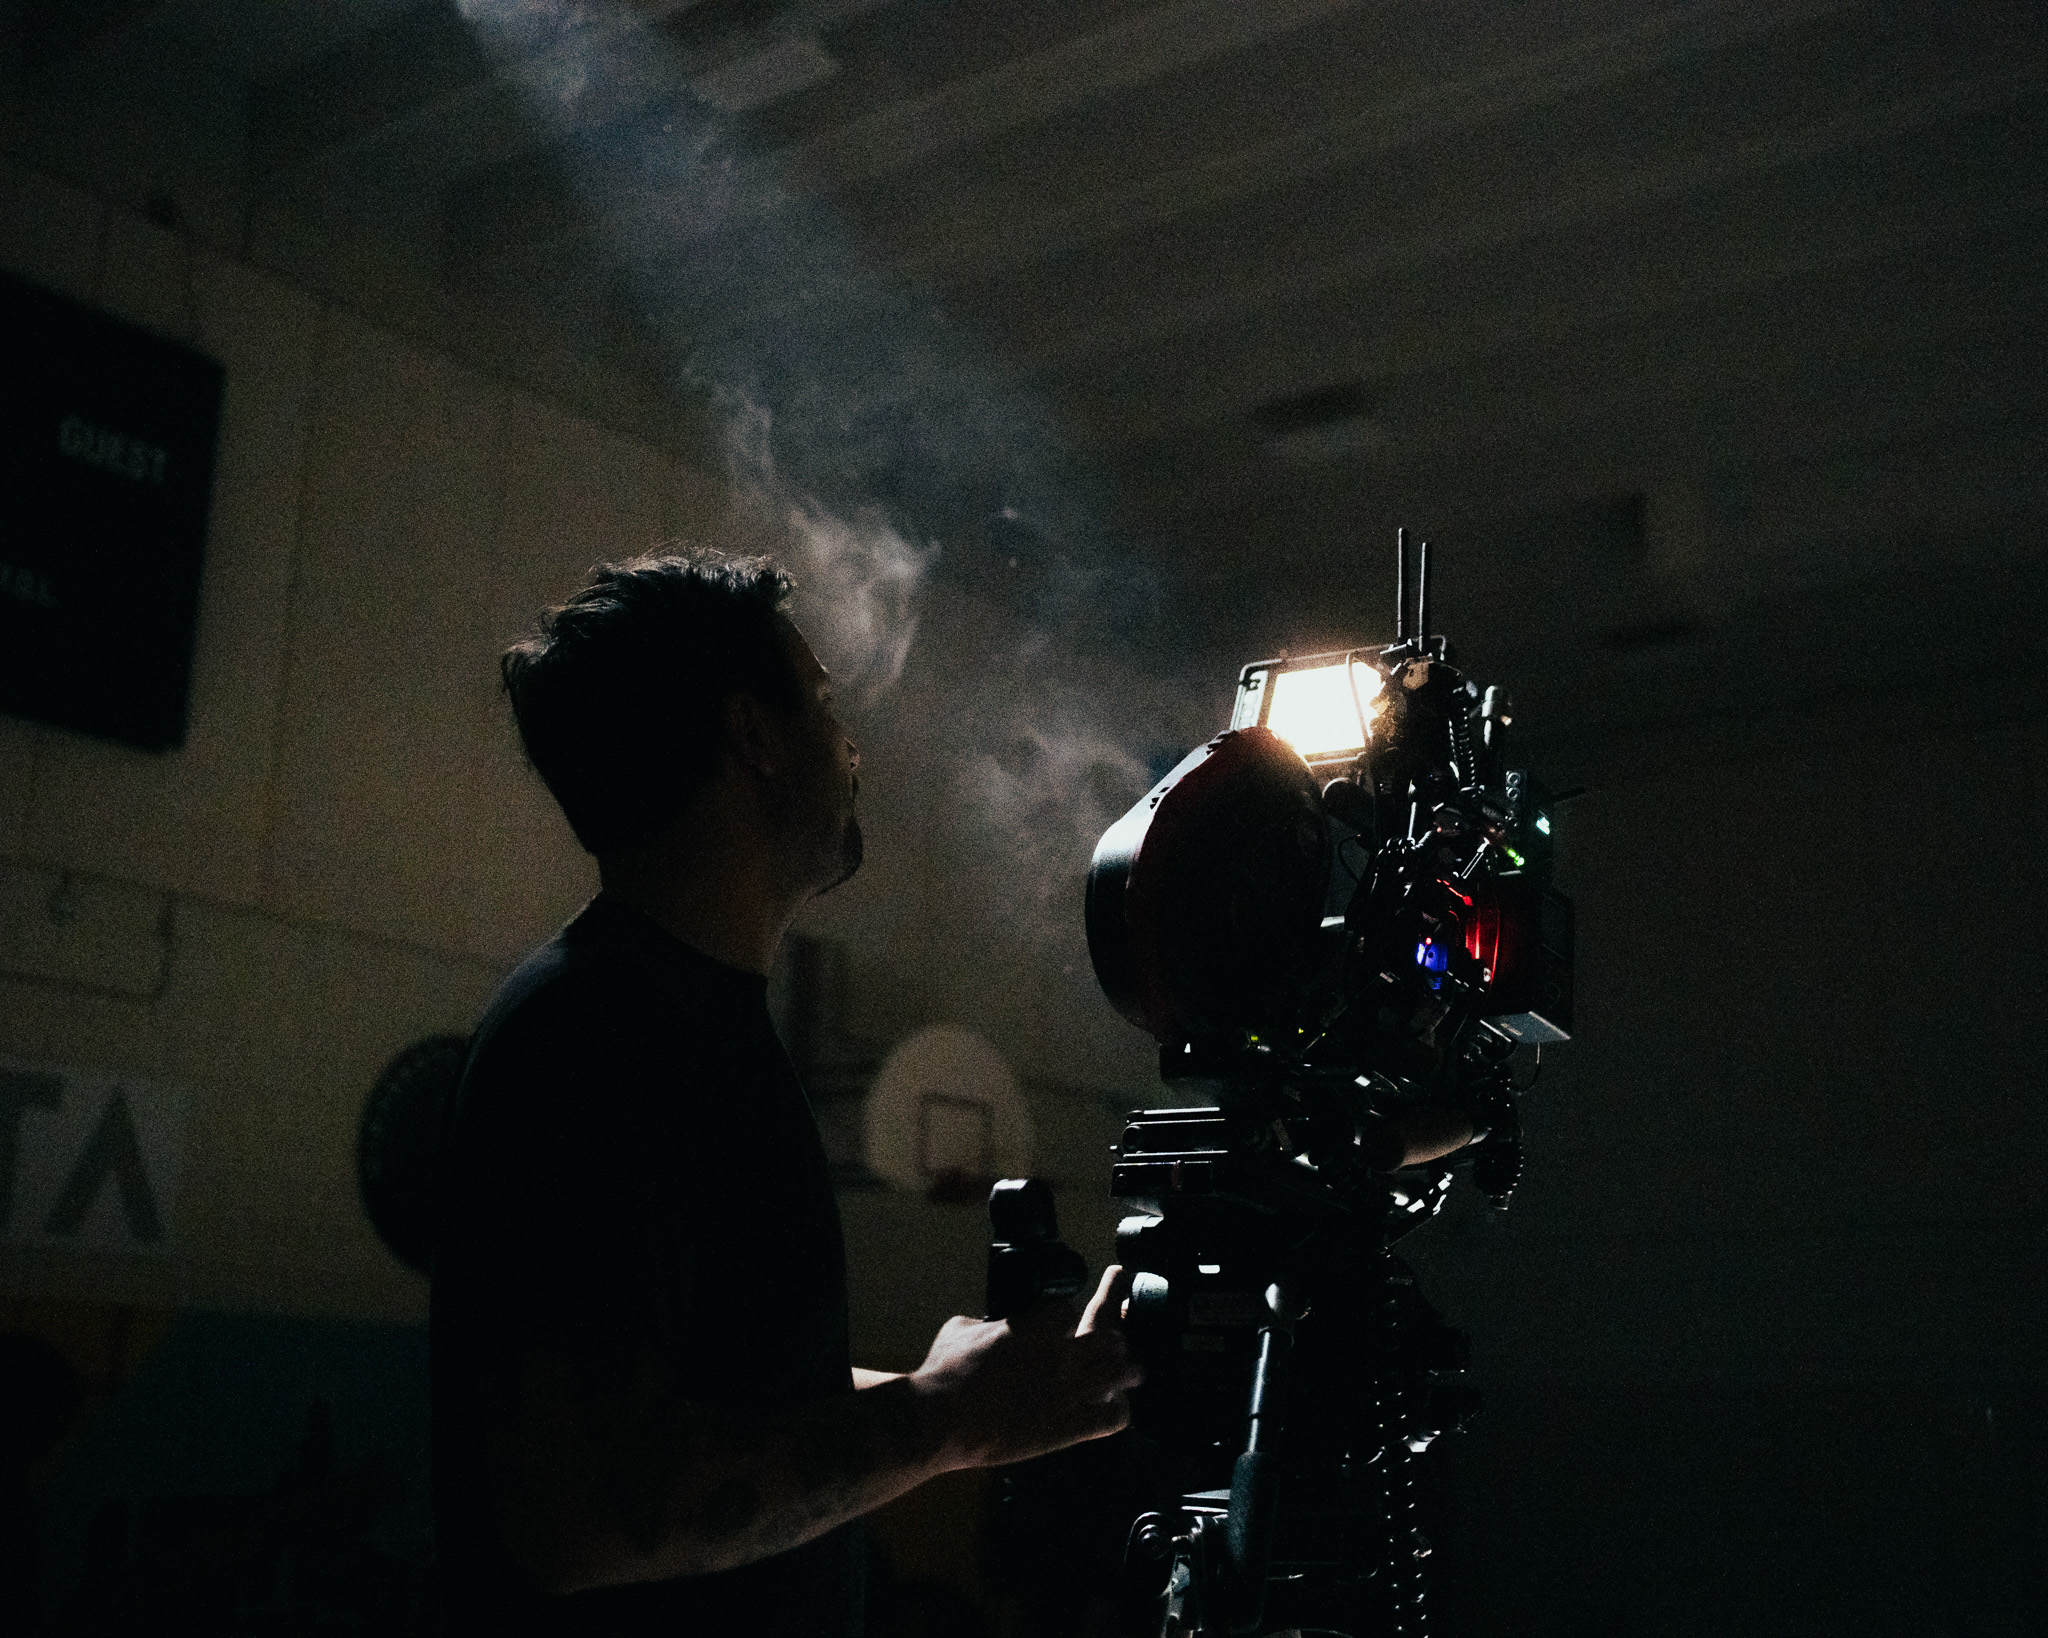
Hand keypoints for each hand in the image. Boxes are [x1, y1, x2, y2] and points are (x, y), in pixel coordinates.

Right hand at [910, 1264, 1142, 1470]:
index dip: (1064, 1316)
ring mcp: (1070, 1391)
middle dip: (1113, 1323)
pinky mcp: (1070, 1428)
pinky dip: (1119, 1410)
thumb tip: (989, 1326)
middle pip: (1107, 1331)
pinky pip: (1113, 1417)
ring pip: (1120, 1370)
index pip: (1067, 1309)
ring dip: (1126, 1367)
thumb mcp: (962, 1327)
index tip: (1061, 1321)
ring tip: (1132, 1368)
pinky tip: (1117, 1407)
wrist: (941, 1419)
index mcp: (1036, 1325)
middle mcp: (1062, 1354)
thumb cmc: (946, 1370)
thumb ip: (988, 1322)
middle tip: (1124, 1316)